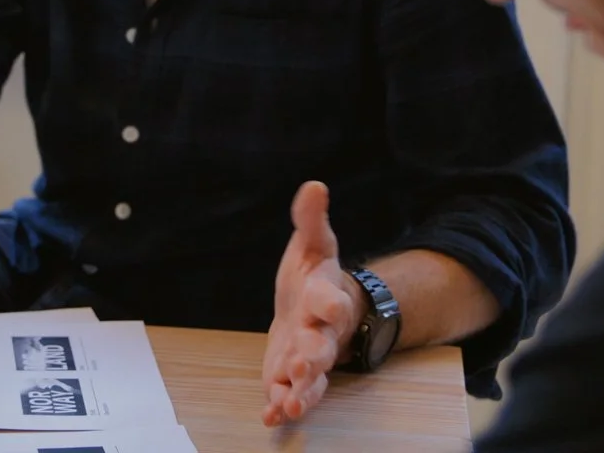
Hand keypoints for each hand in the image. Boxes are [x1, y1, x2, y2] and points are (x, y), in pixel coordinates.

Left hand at [262, 181, 364, 426]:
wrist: (316, 309)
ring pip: (310, 378)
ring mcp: (309, 357)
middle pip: (322, 346)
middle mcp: (321, 331)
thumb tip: (313, 186)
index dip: (332, 303)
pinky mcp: (292, 375)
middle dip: (313, 357)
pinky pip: (292, 394)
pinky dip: (283, 407)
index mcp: (326, 296)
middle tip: (303, 365)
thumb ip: (312, 220)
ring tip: (288, 403)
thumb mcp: (313, 245)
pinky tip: (271, 417)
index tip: (332, 306)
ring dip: (301, 390)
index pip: (332, 299)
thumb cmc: (315, 277)